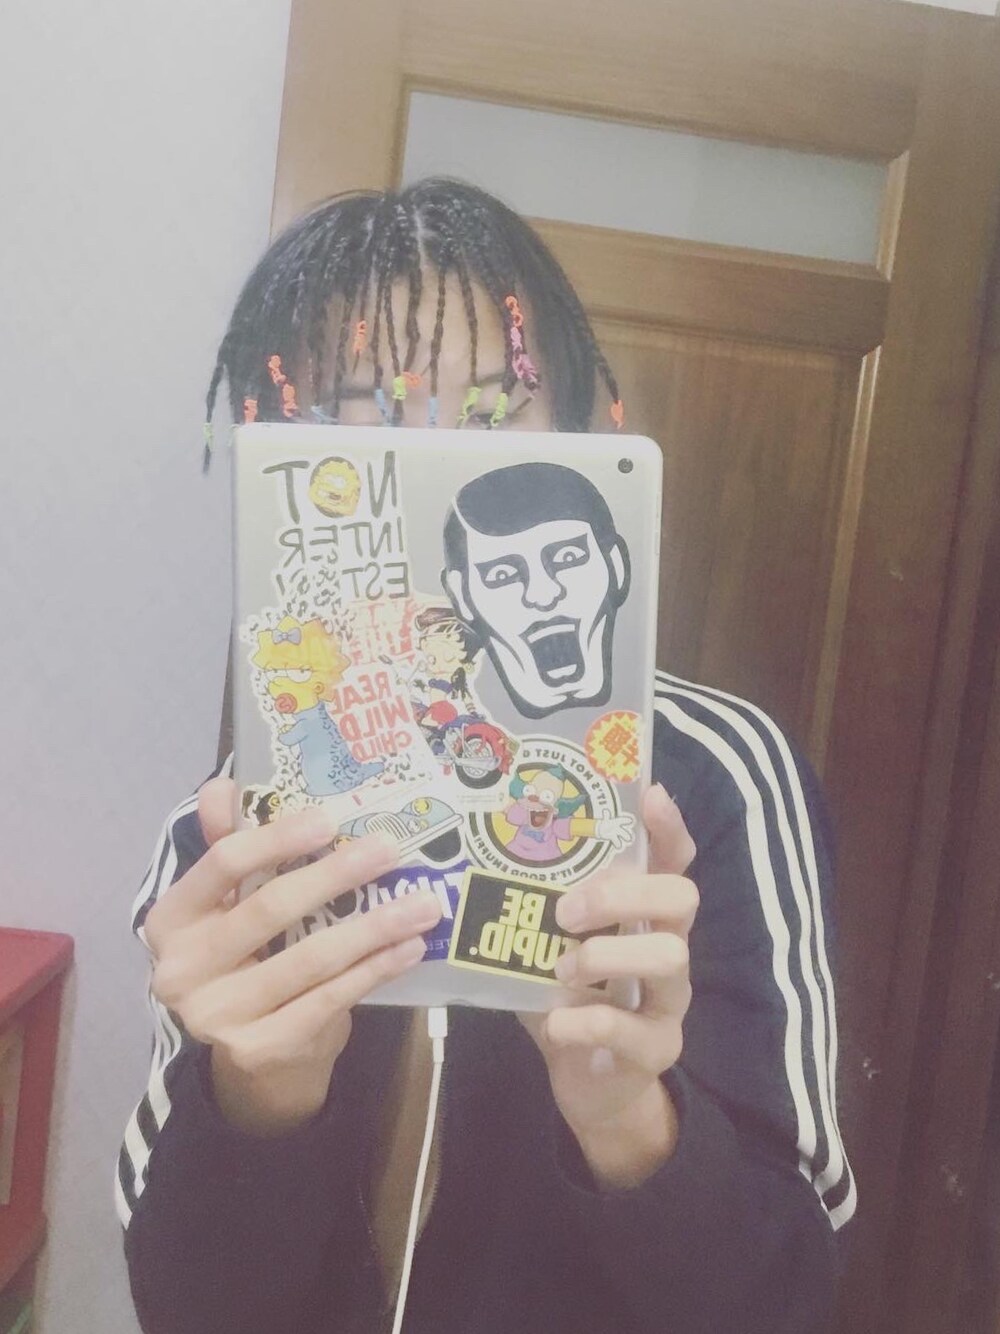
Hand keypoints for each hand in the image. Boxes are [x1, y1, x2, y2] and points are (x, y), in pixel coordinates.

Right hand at [144, 777, 442, 1136]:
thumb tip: (223, 784)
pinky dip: (375, 970)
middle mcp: (181, 970)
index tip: (329, 819)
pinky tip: (409, 947)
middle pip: (270, 908)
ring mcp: (218, 1016)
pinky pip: (330, 999)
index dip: (276, 838)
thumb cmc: (247, 960)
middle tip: (389, 849)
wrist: (255, 1056)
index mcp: (170, 920)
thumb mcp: (230, 905)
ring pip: (310, 958)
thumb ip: (228, 846)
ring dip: (374, 926)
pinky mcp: (260, 1049)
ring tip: (423, 902)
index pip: (222, 865)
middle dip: (336, 875)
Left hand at [519, 784, 697, 1188]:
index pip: (671, 858)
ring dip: (606, 955)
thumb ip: (531, 906)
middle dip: (623, 893)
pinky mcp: (657, 1048)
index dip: (667, 827)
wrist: (590, 1082)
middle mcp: (668, 945)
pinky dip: (587, 1022)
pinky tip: (557, 1023)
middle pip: (680, 898)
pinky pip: (632, 1029)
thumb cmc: (566, 995)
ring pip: (670, 958)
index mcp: (643, 912)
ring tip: (562, 967)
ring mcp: (669, 999)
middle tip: (565, 909)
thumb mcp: (547, 944)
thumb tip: (472, 853)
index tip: (651, 795)